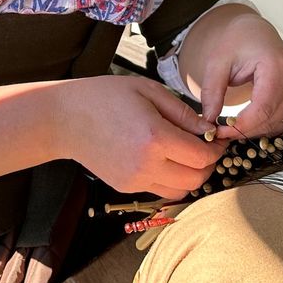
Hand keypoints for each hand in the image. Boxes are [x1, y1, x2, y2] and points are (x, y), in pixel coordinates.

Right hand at [58, 74, 224, 199]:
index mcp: (155, 137)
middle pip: (196, 179)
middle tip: (206, 147)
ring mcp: (135, 180)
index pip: (202, 156)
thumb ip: (182, 112)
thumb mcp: (148, 91)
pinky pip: (161, 191)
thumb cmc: (105, 97)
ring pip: (181, 191)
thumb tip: (209, 129)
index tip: (218, 138)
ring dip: (191, 176)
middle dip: (208, 165)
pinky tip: (165, 160)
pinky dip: (171, 180)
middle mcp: (147, 164)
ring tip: (186, 155)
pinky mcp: (125, 188)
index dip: (217, 148)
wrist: (64, 119)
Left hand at [177, 5, 282, 140]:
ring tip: (232, 125)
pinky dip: (266, 126)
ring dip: (255, 131)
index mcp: (276, 66)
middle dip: (244, 131)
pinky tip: (249, 121)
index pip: (263, 109)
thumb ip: (212, 91)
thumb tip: (209, 120)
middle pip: (272, 120)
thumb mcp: (217, 62)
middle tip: (221, 131)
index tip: (219, 131)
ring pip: (279, 125)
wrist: (256, 33)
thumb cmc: (238, 43)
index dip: (241, 126)